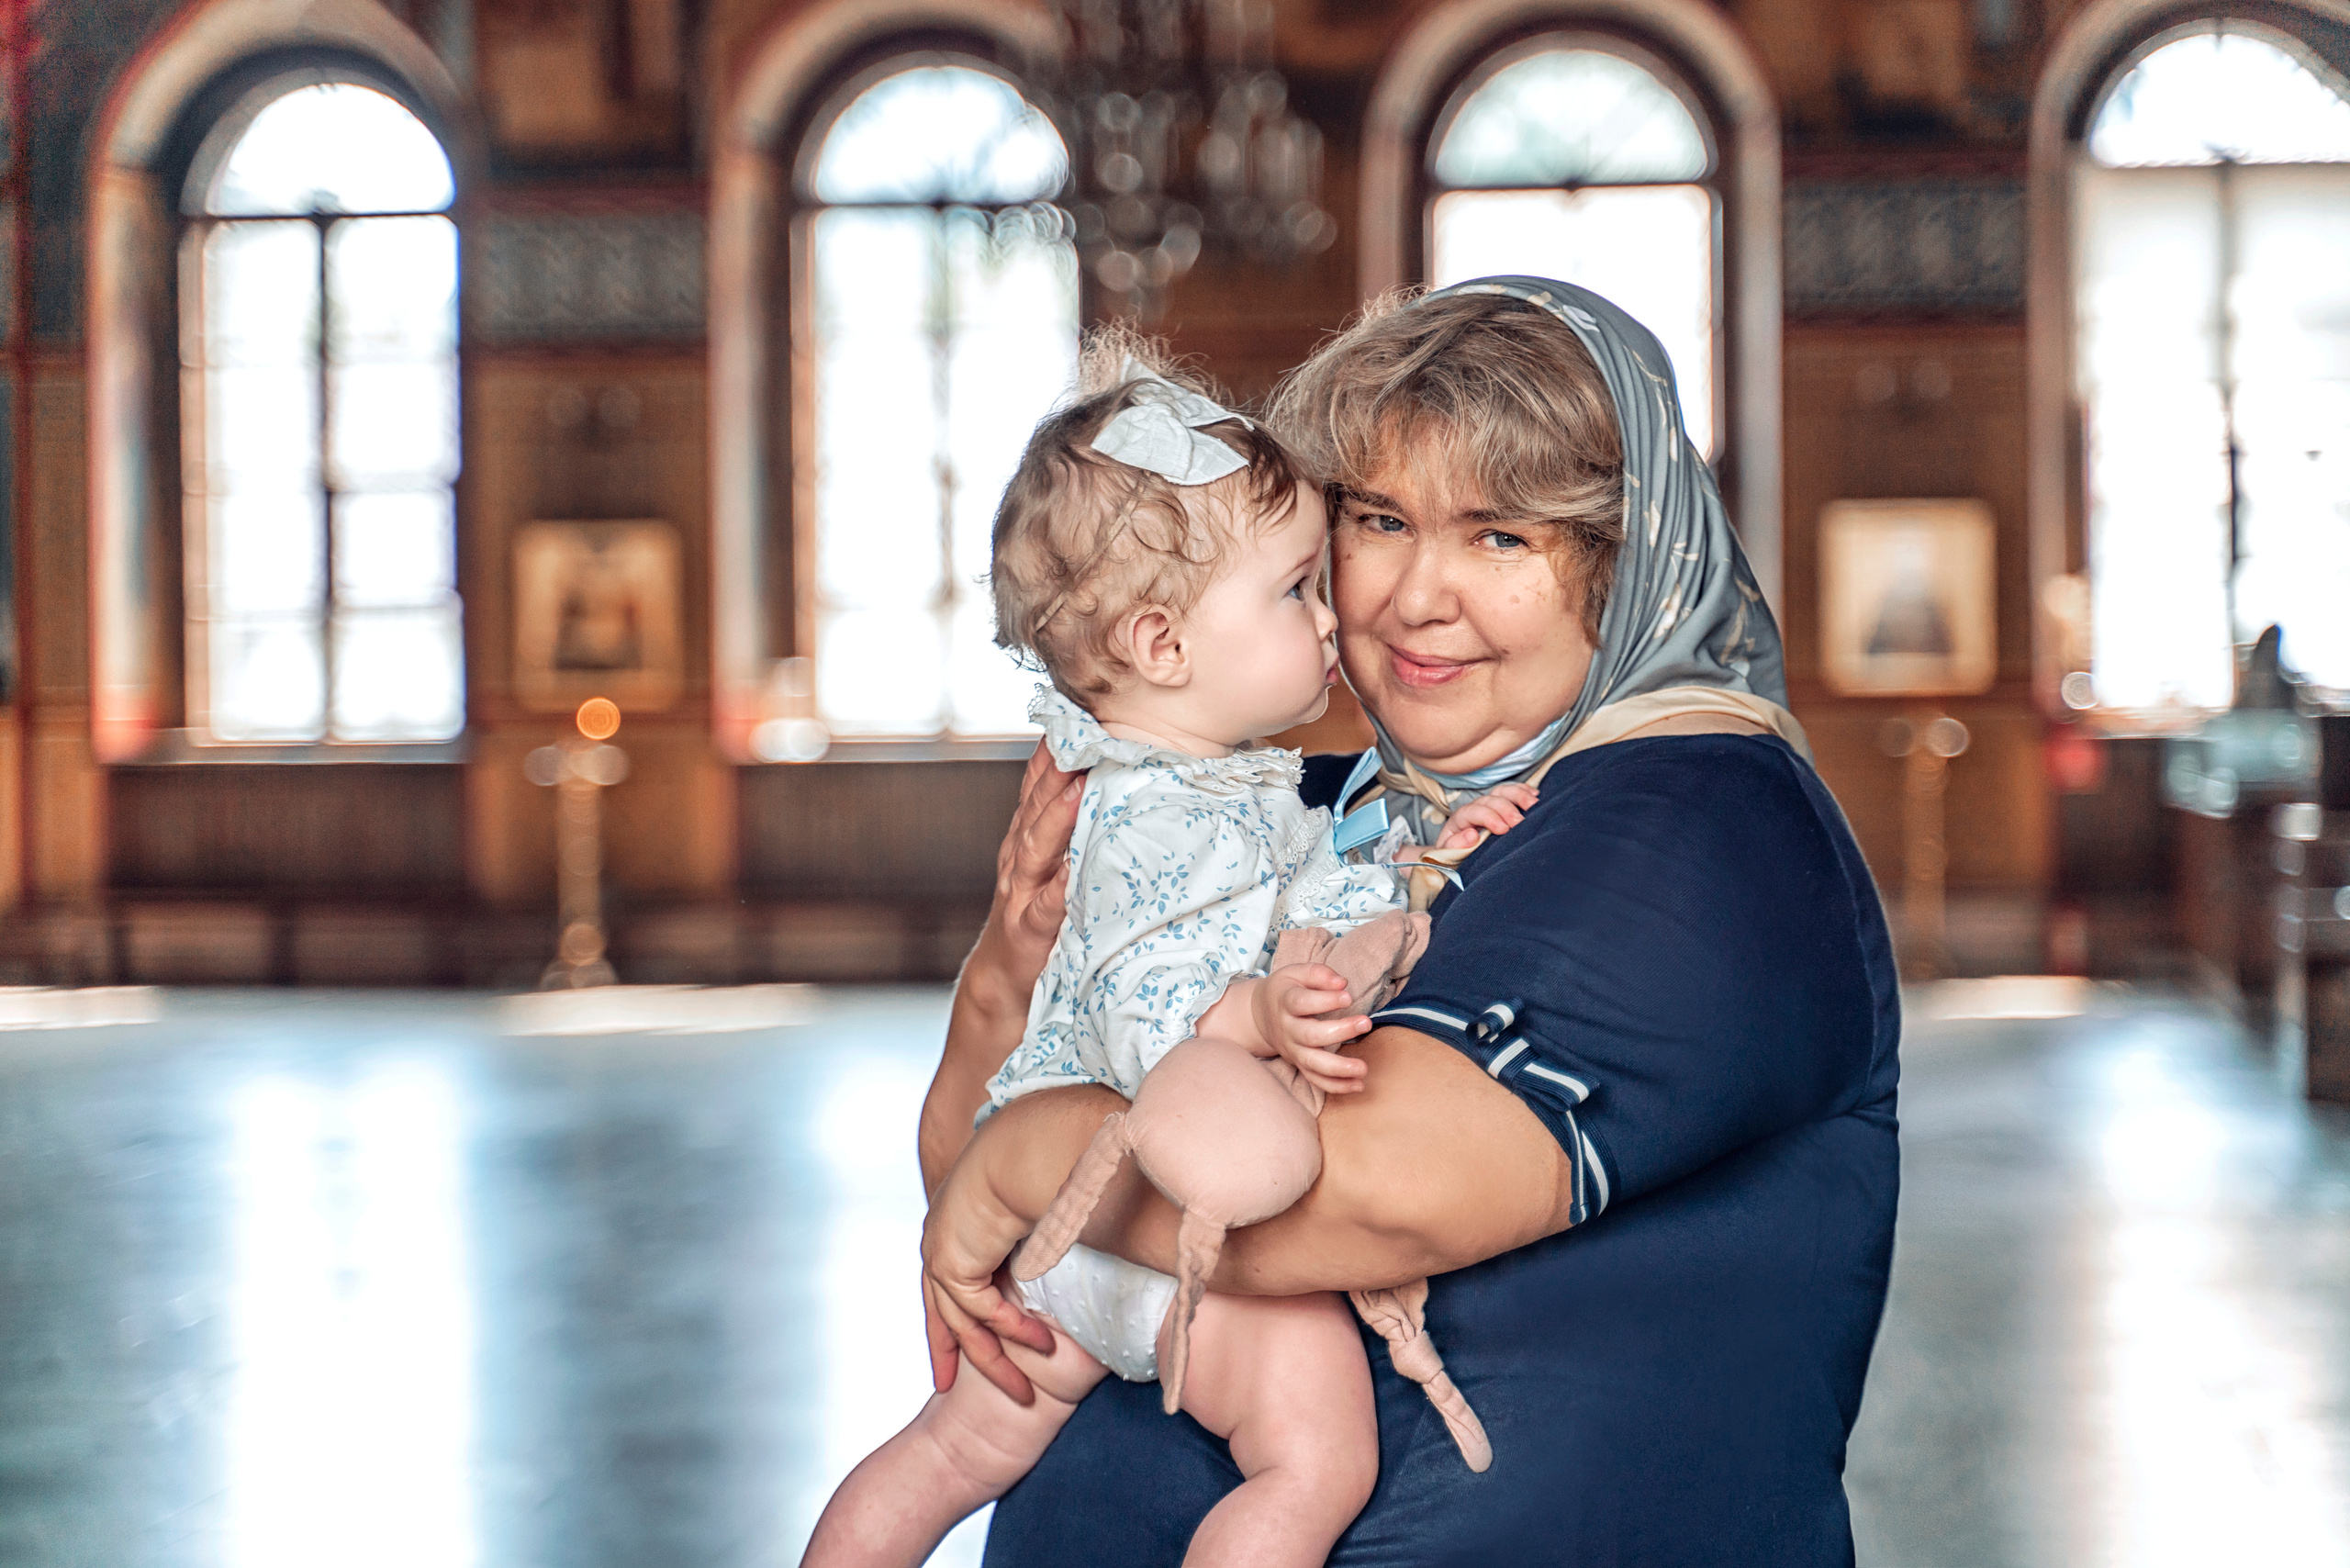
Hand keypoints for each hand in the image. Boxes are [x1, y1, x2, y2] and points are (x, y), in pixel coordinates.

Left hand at [921, 1151, 1057, 1402]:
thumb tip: (1076, 1235)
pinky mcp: (951, 1262)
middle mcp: (940, 1237)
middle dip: (948, 1352)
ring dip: (993, 1361)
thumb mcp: (1036, 1202)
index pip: (947, 1280)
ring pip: (960, 1324)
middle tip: (948, 1387)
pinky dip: (1011, 1331)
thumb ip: (1041, 1228)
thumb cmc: (1041, 1159)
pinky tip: (1039, 1343)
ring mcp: (940, 1250)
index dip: (949, 1316)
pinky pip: (981, 1313)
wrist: (1026, 1142)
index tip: (951, 1348)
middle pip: (940, 1310)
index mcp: (955, 1221)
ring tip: (1021, 1391)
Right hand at [991, 741, 1083, 983]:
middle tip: (1081, 738)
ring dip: (1056, 819)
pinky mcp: (1029, 929)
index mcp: (1026, 837)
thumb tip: (1105, 782)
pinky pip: (1046, 906)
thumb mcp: (1050, 862)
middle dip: (1055, 772)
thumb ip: (1070, 827)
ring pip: (1035, 848)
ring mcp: (1021, 892)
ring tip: (1078, 790)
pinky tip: (1073, 872)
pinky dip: (1059, 887)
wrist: (1004, 974)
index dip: (1051, 752)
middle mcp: (1019, 857)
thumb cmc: (1039, 911)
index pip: (1035, 786)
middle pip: (1035, 807)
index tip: (1074, 716)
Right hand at [1250, 963, 1372, 1095]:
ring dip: (1339, 1068)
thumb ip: (1318, 974)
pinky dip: (1336, 1086)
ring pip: (1313, 1063)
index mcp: (1285, 1002)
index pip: (1302, 1003)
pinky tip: (1358, 1085)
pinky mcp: (1299, 1065)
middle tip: (1366, 1023)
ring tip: (1363, 1068)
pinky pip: (1316, 1080)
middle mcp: (1288, 1029)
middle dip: (1340, 1031)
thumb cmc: (1285, 990)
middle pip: (1310, 1035)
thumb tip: (1341, 983)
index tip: (1348, 997)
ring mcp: (1293, 1050)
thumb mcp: (1296, 973)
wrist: (1260, 1016)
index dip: (1325, 1001)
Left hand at [1436, 781, 1538, 851]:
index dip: (1489, 817)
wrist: (1459, 855)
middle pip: (1491, 799)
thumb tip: (1471, 835)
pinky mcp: (1502, 805)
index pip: (1473, 811)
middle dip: (1507, 809)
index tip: (1503, 829)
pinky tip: (1536, 796)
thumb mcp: (1450, 854)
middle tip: (1520, 823)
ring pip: (1502, 792)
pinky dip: (1525, 791)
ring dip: (1519, 796)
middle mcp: (1476, 808)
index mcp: (1460, 819)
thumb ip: (1456, 845)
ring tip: (1534, 805)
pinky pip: (1513, 792)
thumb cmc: (1457, 856)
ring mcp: (1490, 804)